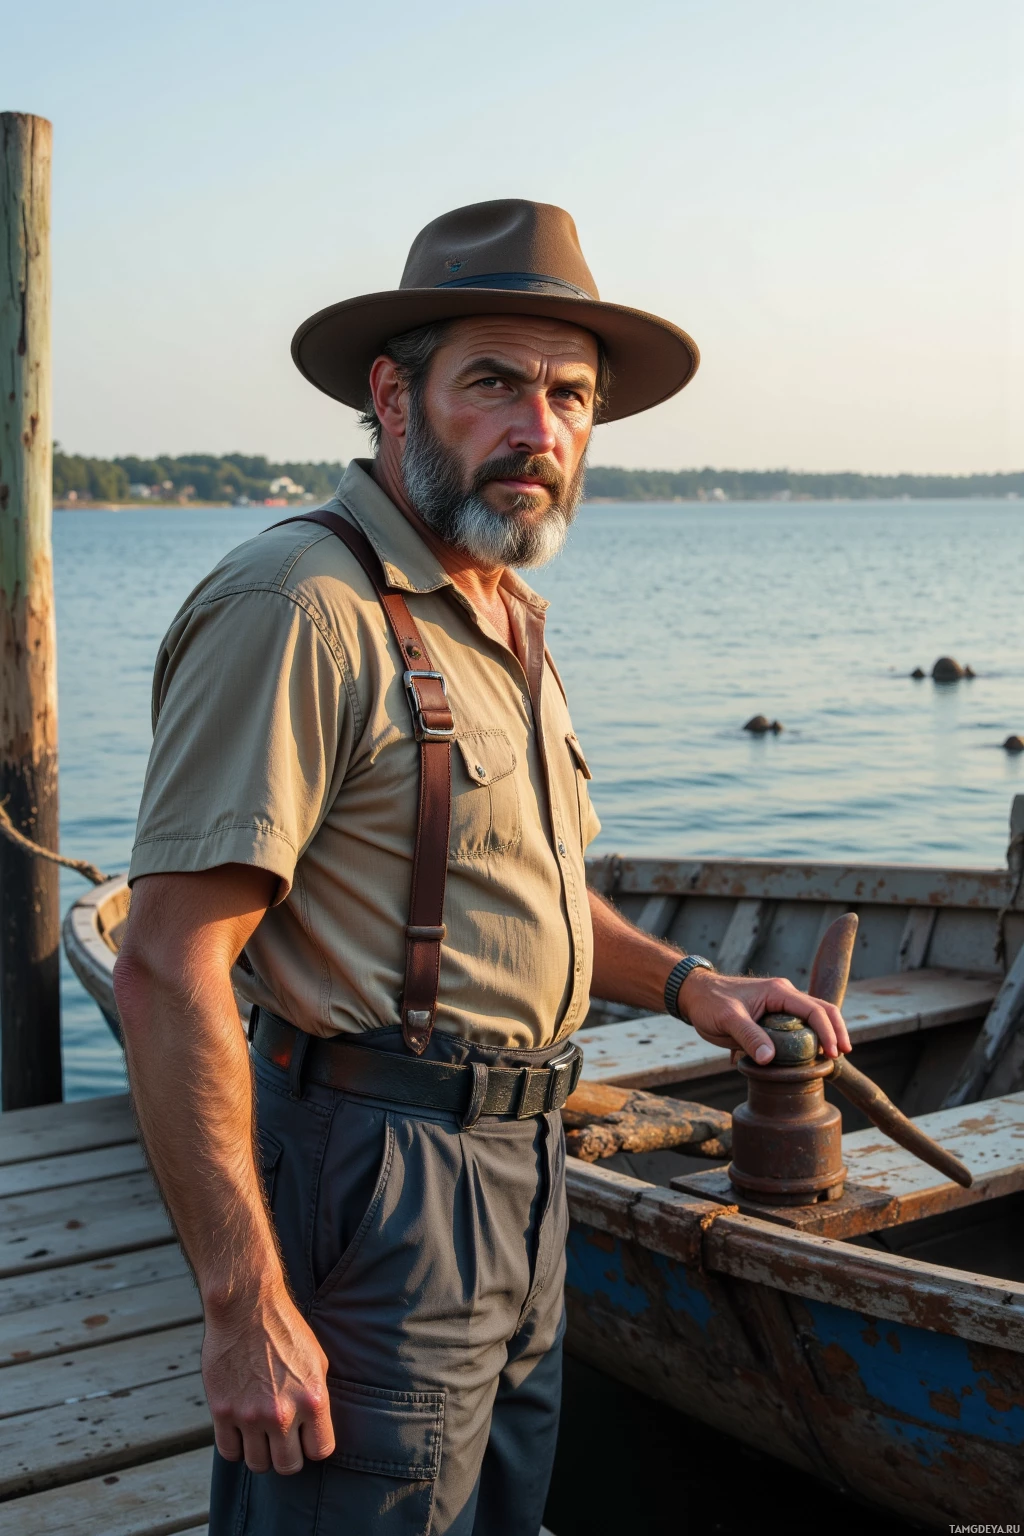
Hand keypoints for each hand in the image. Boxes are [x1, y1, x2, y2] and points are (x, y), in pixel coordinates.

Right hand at [202, 1283, 334, 1474]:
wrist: (247, 1305)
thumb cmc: (285, 1330)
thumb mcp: (316, 1361)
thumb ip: (317, 1399)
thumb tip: (315, 1429)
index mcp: (312, 1399)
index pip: (320, 1452)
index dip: (314, 1445)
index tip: (307, 1436)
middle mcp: (282, 1412)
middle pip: (288, 1466)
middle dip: (288, 1455)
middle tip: (283, 1438)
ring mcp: (250, 1415)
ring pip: (258, 1464)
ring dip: (261, 1453)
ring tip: (261, 1434)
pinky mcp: (222, 1411)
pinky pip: (229, 1452)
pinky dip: (236, 1446)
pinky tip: (241, 1429)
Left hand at [677, 968, 850, 1064]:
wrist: (695, 995)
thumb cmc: (710, 1003)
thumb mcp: (727, 1020)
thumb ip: (749, 1037)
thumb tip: (769, 1059)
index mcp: (779, 992)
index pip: (815, 1010)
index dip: (828, 1032)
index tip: (833, 1053)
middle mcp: (785, 995)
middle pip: (823, 1010)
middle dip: (837, 1031)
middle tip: (843, 1054)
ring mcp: (781, 1004)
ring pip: (814, 1016)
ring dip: (826, 1034)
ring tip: (832, 1057)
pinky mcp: (774, 1014)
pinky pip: (799, 1024)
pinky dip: (810, 1036)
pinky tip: (812, 1054)